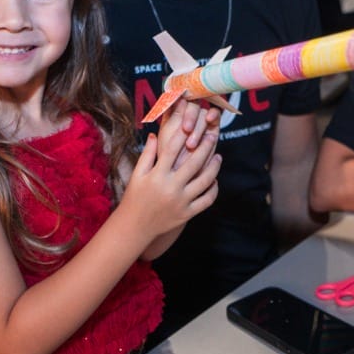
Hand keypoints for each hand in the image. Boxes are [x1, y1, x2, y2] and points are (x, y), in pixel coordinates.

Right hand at [123, 101, 221, 237]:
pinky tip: (214, 181)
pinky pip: (206, 200)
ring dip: (214, 167)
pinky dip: (213, 190)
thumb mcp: (137, 175)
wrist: (135, 227)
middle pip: (194, 163)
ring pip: (205, 181)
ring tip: (218, 157)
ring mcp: (181, 202)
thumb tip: (155, 134)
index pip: (173, 150)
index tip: (192, 125)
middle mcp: (171, 188)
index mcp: (157, 176)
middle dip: (205, 147)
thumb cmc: (134, 198)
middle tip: (212, 135)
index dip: (183, 135)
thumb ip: (147, 154)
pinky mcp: (187, 214)